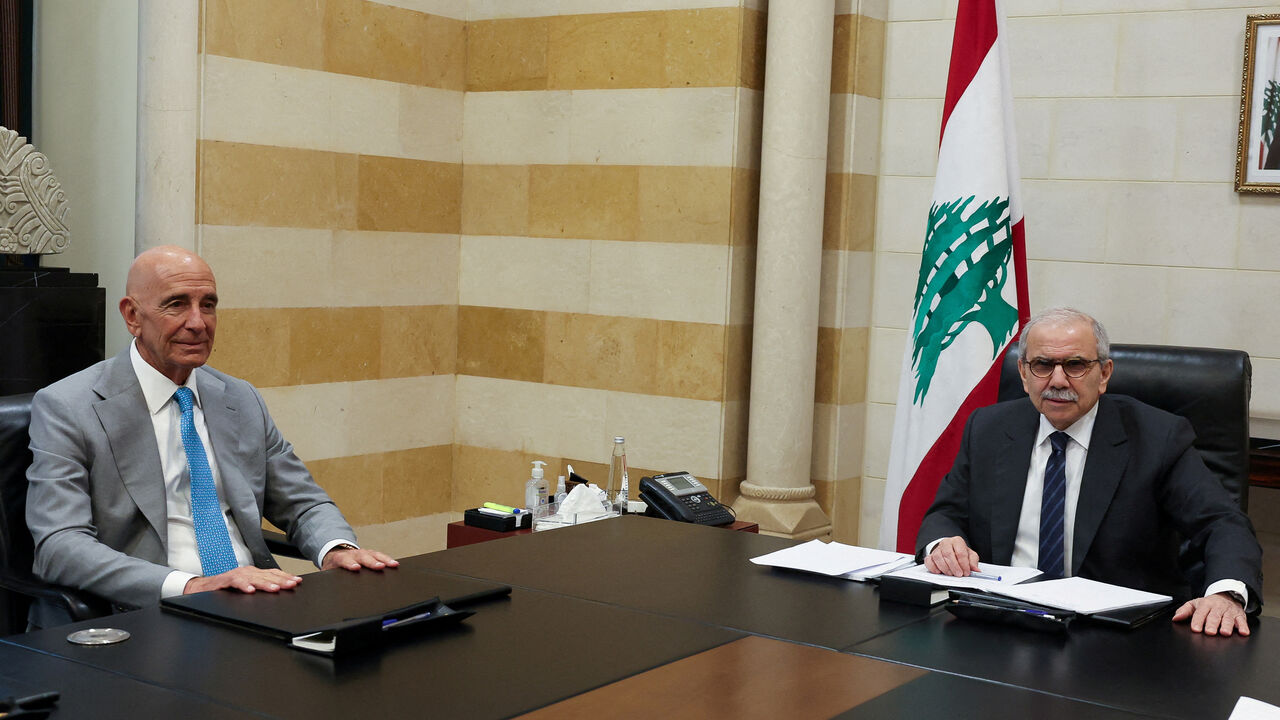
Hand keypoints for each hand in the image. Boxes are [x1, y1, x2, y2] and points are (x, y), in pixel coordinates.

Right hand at [184, 566, 301, 594]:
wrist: (201, 588)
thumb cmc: (225, 589)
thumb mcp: (246, 588)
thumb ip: (259, 589)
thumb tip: (278, 592)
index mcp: (254, 574)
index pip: (273, 574)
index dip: (285, 577)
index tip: (297, 582)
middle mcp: (247, 572)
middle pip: (267, 575)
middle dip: (281, 580)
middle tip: (292, 584)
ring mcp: (236, 575)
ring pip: (254, 578)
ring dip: (265, 583)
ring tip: (275, 589)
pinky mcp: (224, 580)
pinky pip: (235, 582)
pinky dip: (243, 585)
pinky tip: (251, 590)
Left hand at [321, 546, 398, 571]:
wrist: (336, 555)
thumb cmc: (333, 566)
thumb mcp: (327, 573)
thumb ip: (327, 578)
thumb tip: (325, 589)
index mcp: (341, 558)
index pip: (345, 560)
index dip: (350, 564)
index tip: (356, 568)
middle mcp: (353, 554)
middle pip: (363, 557)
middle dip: (372, 562)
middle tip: (380, 567)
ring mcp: (363, 553)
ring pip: (374, 554)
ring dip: (384, 559)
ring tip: (393, 564)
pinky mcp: (370, 554)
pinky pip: (380, 555)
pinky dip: (387, 559)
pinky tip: (395, 564)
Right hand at [923, 536, 980, 576]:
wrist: (950, 550)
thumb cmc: (960, 553)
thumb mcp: (970, 555)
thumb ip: (973, 562)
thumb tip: (976, 569)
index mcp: (957, 541)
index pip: (960, 552)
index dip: (964, 564)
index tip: (966, 572)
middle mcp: (946, 543)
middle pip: (948, 554)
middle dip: (954, 566)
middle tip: (959, 574)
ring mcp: (936, 549)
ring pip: (938, 557)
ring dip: (945, 568)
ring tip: (951, 574)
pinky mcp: (930, 556)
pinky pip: (928, 561)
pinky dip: (933, 567)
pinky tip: (939, 572)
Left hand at [1172, 592, 1249, 636]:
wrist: (1227, 596)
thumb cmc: (1209, 604)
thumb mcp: (1195, 604)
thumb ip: (1184, 611)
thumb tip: (1175, 618)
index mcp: (1206, 604)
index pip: (1200, 613)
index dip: (1198, 621)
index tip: (1195, 628)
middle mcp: (1218, 608)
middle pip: (1214, 616)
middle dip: (1212, 624)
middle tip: (1209, 632)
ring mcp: (1229, 612)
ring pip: (1228, 619)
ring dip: (1227, 626)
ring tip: (1225, 632)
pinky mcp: (1240, 616)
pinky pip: (1242, 621)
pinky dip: (1243, 627)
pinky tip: (1243, 632)